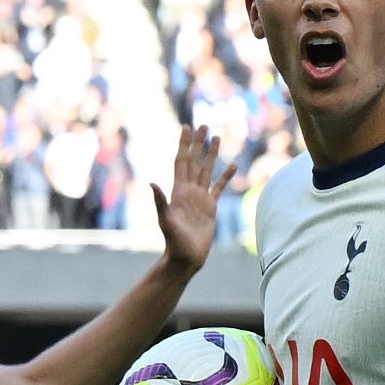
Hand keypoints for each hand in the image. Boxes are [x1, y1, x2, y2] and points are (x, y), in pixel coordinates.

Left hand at [153, 122, 225, 273]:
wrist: (186, 258)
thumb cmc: (174, 243)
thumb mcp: (166, 222)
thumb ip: (160, 203)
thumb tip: (152, 183)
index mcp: (178, 191)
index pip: (182, 162)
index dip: (184, 145)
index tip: (187, 128)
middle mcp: (189, 191)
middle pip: (194, 161)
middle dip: (198, 143)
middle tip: (203, 125)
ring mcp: (200, 198)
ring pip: (207, 170)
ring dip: (211, 154)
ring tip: (217, 137)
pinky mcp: (210, 207)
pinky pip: (219, 187)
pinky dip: (226, 176)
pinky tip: (233, 166)